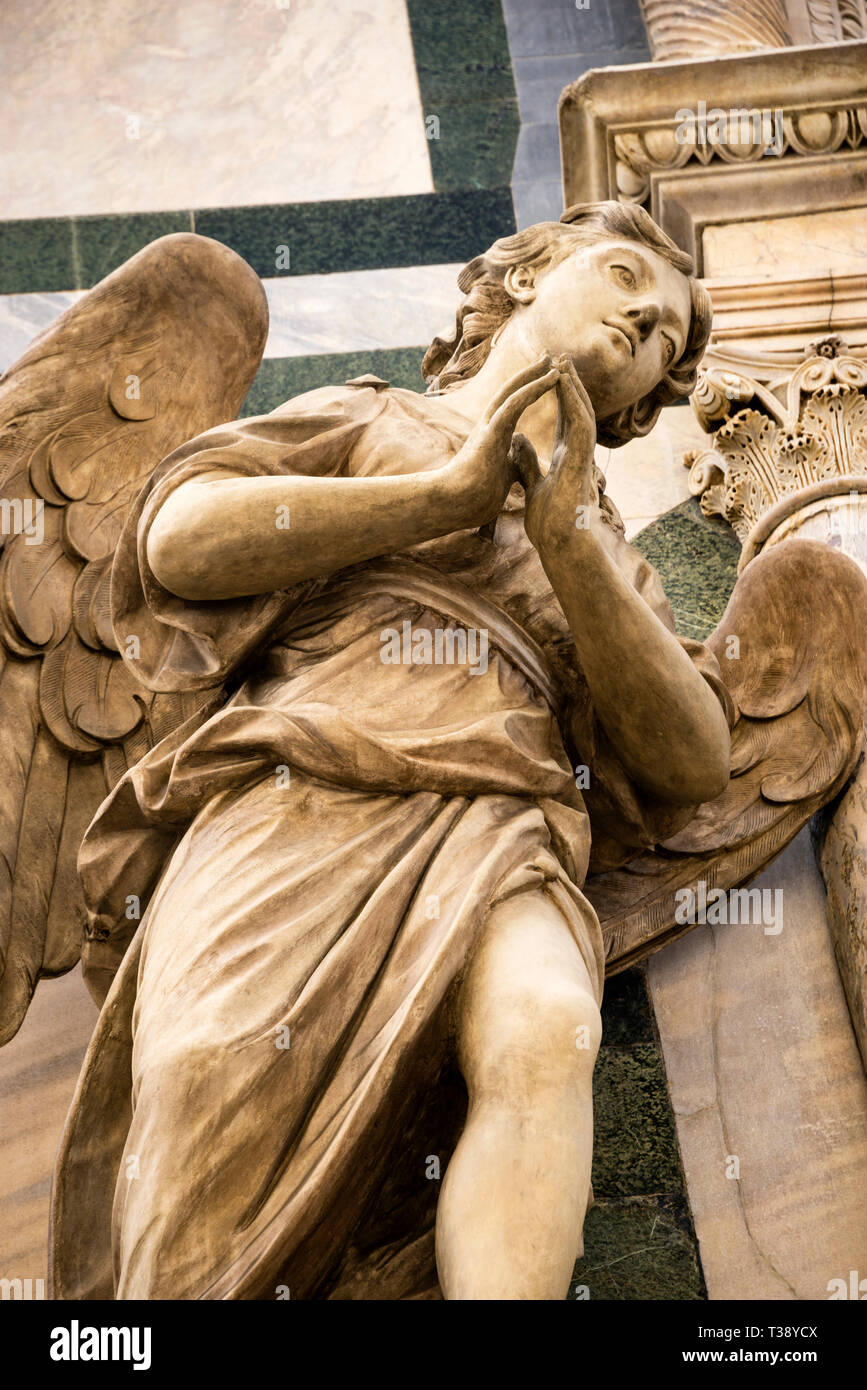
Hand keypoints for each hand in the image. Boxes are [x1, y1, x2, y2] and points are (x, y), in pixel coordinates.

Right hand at [439, 355, 559, 526]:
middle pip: (512, 391)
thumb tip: (519, 452)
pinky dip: (533, 389)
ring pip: (513, 392)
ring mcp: (489, 427)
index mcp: (493, 435)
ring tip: (552, 360)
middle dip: (531, 374)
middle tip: (549, 357)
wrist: (454, 506)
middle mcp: (489, 425)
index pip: (513, 405)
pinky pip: (514, 403)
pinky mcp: (491, 433)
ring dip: (534, 375)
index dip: (528, 390)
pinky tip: (549, 378)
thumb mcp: (502, 473)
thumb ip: (511, 458)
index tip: (546, 377)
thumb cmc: (475, 495)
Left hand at [523, 355, 598, 555]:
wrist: (559, 544)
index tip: (552, 375)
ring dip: (574, 387)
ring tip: (564, 362)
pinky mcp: (580, 461)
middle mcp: (576, 453)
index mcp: (565, 458)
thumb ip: (526, 461)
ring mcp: (581, 456)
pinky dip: (573, 403)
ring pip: (582, 412)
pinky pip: (580, 425)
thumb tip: (516, 439)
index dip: (559, 397)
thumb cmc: (550, 522)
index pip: (565, 419)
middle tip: (562, 358)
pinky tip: (566, 385)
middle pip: (576, 410)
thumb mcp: (531, 483)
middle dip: (569, 384)